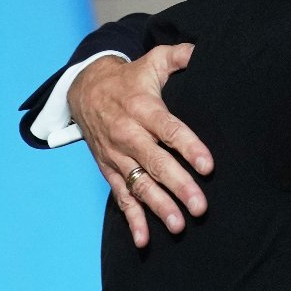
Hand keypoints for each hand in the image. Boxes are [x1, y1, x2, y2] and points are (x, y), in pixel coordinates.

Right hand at [69, 43, 212, 246]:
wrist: (83, 90)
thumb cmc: (130, 78)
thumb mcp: (152, 60)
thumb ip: (179, 56)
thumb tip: (202, 50)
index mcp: (142, 107)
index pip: (168, 129)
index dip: (188, 146)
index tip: (207, 165)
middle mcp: (128, 134)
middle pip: (156, 163)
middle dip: (178, 186)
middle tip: (201, 207)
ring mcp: (117, 155)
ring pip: (139, 185)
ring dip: (158, 207)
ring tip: (179, 226)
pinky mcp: (109, 169)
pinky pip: (120, 198)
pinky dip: (131, 220)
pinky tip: (144, 241)